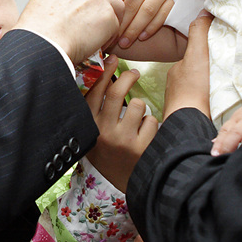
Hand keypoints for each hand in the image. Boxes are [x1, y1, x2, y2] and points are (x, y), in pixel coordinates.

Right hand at [17, 0, 124, 65]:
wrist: (41, 44)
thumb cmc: (35, 31)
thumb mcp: (40, 3)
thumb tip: (64, 5)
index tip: (82, 11)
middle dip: (98, 8)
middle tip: (90, 25)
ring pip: (114, 5)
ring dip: (107, 19)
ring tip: (97, 35)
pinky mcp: (108, 15)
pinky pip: (116, 25)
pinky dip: (109, 36)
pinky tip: (97, 46)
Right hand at [83, 58, 158, 190]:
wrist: (121, 182)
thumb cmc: (107, 150)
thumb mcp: (94, 130)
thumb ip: (97, 106)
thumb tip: (106, 68)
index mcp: (89, 124)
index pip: (96, 91)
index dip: (105, 72)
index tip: (113, 60)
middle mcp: (103, 131)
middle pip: (117, 91)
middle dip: (128, 77)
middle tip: (134, 73)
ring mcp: (122, 140)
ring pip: (138, 105)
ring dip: (141, 108)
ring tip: (138, 119)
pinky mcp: (140, 147)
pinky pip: (151, 121)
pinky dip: (151, 125)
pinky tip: (145, 134)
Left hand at [110, 0, 174, 48]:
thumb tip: (104, 9)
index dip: (115, 0)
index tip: (106, 17)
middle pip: (133, 2)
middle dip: (121, 23)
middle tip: (110, 38)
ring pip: (147, 10)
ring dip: (134, 29)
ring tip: (124, 42)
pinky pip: (163, 14)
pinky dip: (151, 27)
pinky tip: (142, 37)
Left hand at [163, 12, 212, 118]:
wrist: (190, 122)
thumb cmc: (193, 89)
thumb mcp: (197, 55)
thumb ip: (199, 33)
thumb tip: (203, 11)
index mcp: (176, 71)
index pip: (192, 57)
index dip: (203, 53)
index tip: (216, 52)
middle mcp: (175, 86)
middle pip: (194, 73)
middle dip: (205, 71)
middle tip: (221, 69)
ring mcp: (180, 102)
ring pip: (196, 89)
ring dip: (206, 86)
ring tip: (220, 85)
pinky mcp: (187, 116)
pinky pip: (199, 103)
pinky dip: (206, 100)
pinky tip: (215, 101)